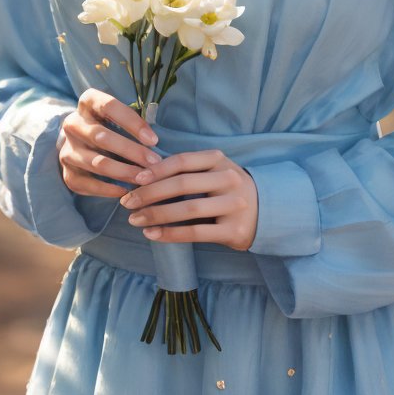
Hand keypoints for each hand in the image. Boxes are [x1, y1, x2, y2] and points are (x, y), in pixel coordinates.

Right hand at [57, 87, 162, 199]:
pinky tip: (126, 190)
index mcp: (87, 102)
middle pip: (101, 136)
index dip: (133, 123)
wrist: (81, 144)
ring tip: (144, 178)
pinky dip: (108, 189)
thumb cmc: (110, 126)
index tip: (154, 140)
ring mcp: (67, 149)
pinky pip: (88, 184)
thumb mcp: (119, 116)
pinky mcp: (67, 173)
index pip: (109, 107)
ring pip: (96, 162)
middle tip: (154, 162)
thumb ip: (133, 123)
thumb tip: (154, 142)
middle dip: (132, 151)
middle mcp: (72, 124)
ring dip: (124, 172)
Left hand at [119, 149, 259, 251]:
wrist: (266, 211)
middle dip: (150, 193)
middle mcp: (229, 179)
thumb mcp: (213, 171)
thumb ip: (186, 170)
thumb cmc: (226, 190)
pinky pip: (196, 233)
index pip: (182, 161)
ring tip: (135, 220)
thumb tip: (142, 174)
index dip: (156, 169)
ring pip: (188, 209)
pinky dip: (171, 234)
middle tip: (127, 202)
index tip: (134, 179)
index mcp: (219, 160)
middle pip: (182, 184)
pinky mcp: (234, 230)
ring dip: (157, 215)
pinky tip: (153, 234)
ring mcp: (234, 205)